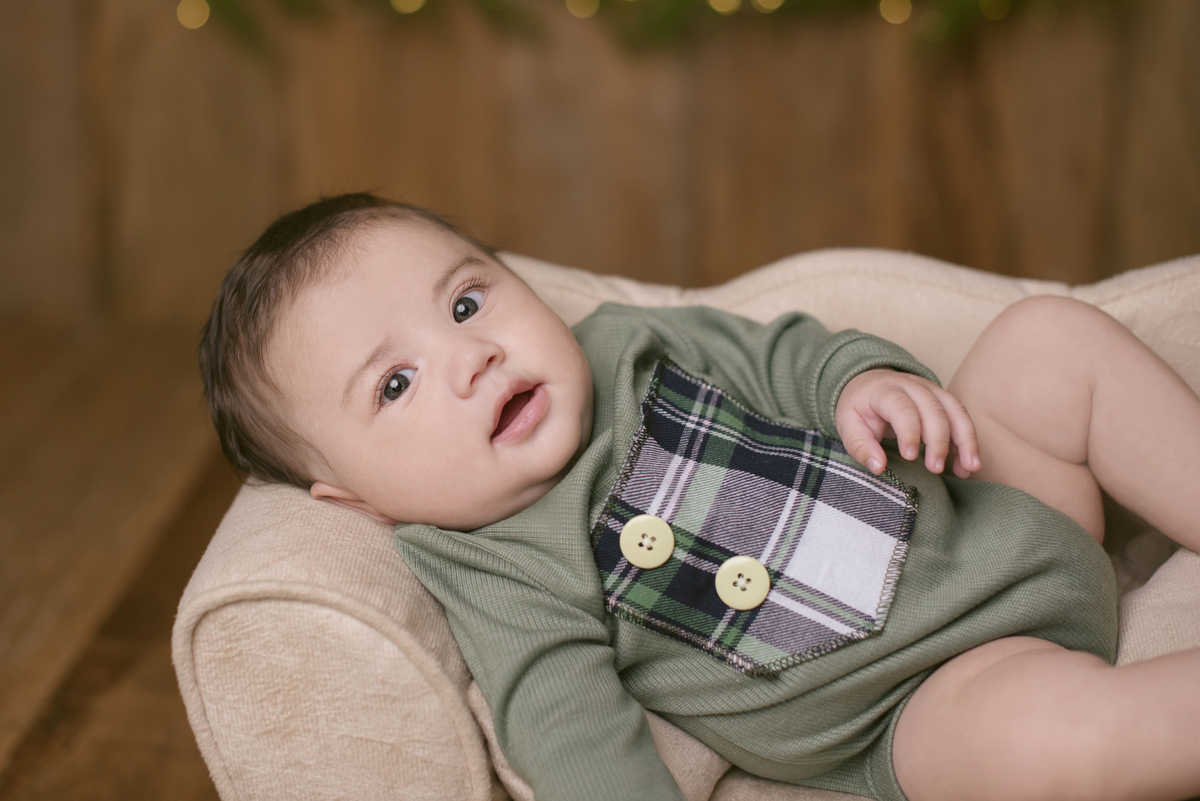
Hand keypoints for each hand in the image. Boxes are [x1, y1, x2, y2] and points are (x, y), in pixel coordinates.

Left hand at [834, 369, 980, 477]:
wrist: (868, 384)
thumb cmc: (859, 408)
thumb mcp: (848, 425)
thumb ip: (860, 446)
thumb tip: (878, 467)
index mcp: (885, 390)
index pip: (901, 407)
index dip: (909, 431)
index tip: (910, 457)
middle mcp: (912, 386)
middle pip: (933, 409)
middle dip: (938, 440)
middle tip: (935, 468)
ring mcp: (931, 390)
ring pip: (955, 410)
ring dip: (965, 439)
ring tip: (969, 468)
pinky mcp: (943, 399)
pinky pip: (961, 417)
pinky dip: (968, 440)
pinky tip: (969, 464)